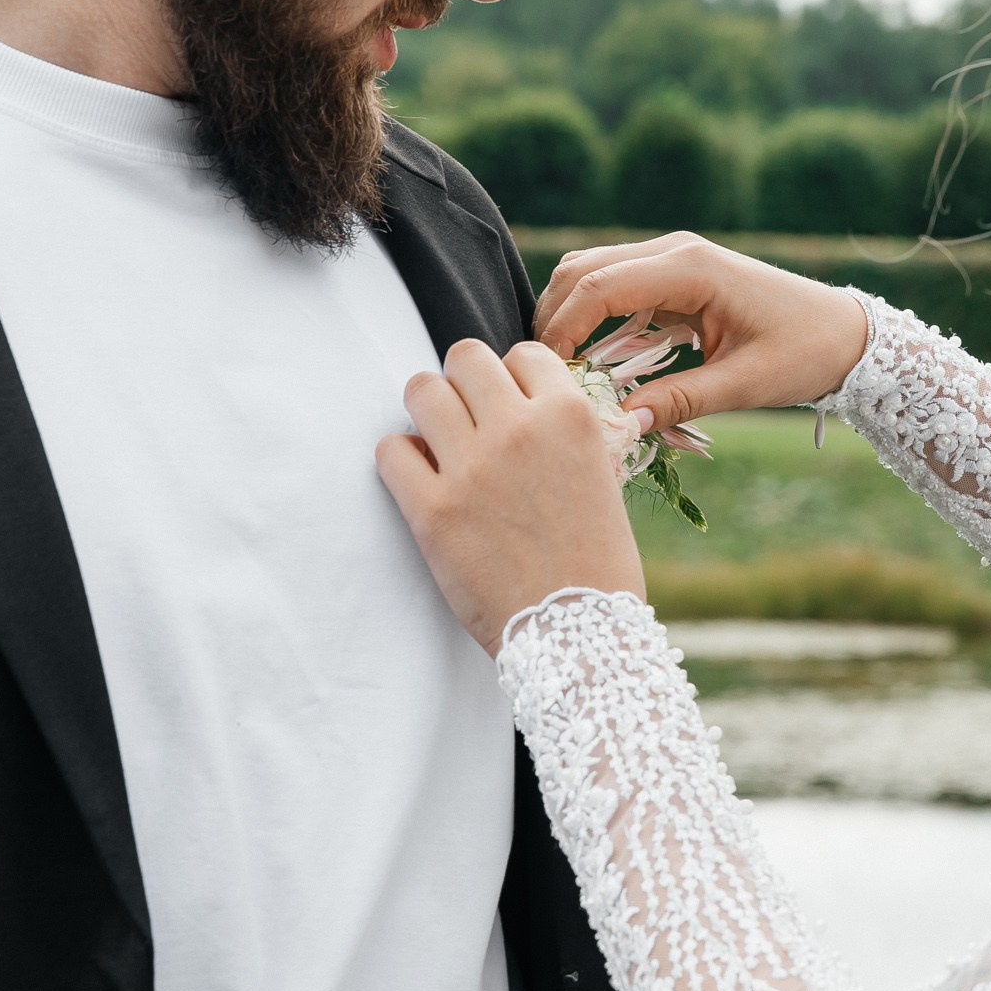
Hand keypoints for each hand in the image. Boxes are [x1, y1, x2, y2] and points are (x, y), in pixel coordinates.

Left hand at [375, 340, 645, 655]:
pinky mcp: (431, 509)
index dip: (513, 379)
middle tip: (468, 419)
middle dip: (464, 384)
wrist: (581, 635)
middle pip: (464, 357)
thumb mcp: (600, 476)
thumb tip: (519, 403)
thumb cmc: (597, 562)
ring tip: (439, 443)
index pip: (523, 354)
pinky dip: (401, 461)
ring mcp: (472, 468)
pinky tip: (422, 481)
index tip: (510, 406)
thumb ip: (560, 432)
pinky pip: (390, 450)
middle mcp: (520, 429)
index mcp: (570, 416)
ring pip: (420, 389)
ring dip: (427, 412)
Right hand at [535, 233, 870, 435]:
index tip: (547, 371)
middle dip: (555, 316)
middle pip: (584, 268)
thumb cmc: (805, 353)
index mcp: (692, 268)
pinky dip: (596, 315)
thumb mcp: (743, 385)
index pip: (600, 286)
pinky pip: (621, 286)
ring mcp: (677, 258)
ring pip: (595, 271)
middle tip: (540, 370)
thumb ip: (679, 402)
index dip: (562, 327)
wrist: (848, 334)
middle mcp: (677, 251)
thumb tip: (620, 425)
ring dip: (571, 312)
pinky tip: (593, 359)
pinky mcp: (680, 275)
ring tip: (560, 367)